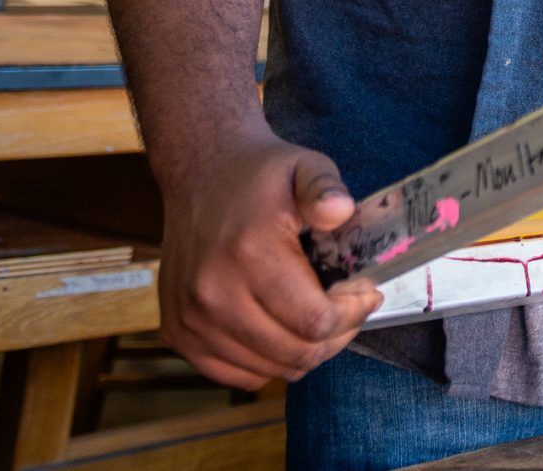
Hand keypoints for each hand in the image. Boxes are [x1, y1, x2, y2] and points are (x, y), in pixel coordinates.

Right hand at [154, 135, 383, 388]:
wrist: (198, 175)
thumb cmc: (259, 176)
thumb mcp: (304, 166)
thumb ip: (325, 187)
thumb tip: (340, 211)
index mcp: (249, 252)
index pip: (314, 321)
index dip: (351, 314)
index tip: (365, 294)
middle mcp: (212, 293)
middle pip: (295, 354)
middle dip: (334, 336)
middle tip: (346, 310)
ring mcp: (190, 319)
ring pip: (269, 369)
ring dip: (302, 351)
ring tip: (314, 316)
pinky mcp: (176, 334)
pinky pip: (237, 375)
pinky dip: (267, 361)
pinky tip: (279, 328)